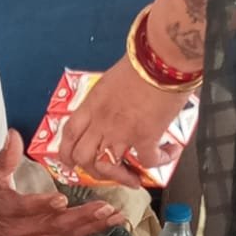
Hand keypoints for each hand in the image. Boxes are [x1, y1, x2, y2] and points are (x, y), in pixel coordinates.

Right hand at [0, 131, 123, 235]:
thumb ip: (4, 156)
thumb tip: (14, 134)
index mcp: (7, 209)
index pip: (25, 208)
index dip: (42, 205)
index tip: (61, 200)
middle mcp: (21, 229)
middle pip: (54, 225)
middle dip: (83, 217)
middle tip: (107, 208)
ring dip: (91, 227)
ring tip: (115, 218)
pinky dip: (85, 235)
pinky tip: (104, 227)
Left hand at [57, 57, 183, 188]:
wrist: (161, 58)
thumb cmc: (141, 62)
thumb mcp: (112, 81)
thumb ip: (108, 99)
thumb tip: (119, 108)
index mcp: (91, 105)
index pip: (69, 135)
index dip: (67, 153)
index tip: (72, 162)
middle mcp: (101, 121)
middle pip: (82, 157)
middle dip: (92, 170)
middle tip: (107, 172)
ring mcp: (121, 132)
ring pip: (108, 167)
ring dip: (122, 176)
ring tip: (135, 177)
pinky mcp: (146, 137)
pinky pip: (148, 162)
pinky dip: (160, 162)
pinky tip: (169, 153)